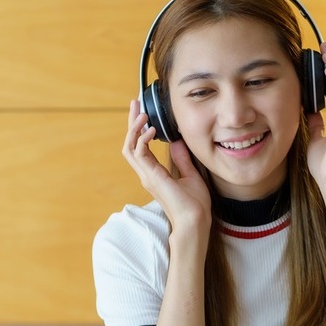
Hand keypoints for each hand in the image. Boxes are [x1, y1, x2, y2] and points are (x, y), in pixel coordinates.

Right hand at [123, 99, 211, 231]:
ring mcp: (147, 176)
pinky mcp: (152, 178)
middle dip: (131, 123)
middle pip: (130, 144)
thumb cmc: (194, 205)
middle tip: (135, 104)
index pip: (139, 147)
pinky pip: (140, 154)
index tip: (142, 113)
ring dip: (134, 128)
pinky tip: (151, 130)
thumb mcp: (190, 175)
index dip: (138, 129)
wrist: (195, 222)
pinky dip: (142, 140)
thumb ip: (182, 159)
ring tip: (142, 114)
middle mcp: (147, 174)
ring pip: (130, 147)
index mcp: (154, 173)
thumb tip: (178, 142)